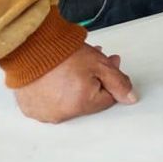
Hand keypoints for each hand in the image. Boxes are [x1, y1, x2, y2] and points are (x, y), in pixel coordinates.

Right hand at [14, 43, 136, 123]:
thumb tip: (131, 98)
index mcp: (81, 105)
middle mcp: (62, 114)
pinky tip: (57, 75)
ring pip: (71, 100)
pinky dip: (57, 91)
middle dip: (95, 80)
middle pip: (89, 99)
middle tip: (93, 61)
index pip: (108, 97)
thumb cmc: (63, 54)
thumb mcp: (101, 65)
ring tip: (73, 66)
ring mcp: (45, 113)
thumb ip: (119, 83)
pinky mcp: (32, 108)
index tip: (109, 64)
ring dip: (76, 85)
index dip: (111, 78)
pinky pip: (51, 102)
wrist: (31, 47)